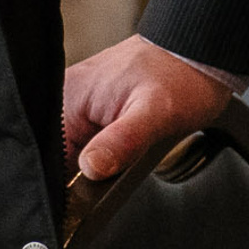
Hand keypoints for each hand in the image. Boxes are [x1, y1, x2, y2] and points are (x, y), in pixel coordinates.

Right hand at [62, 34, 232, 180]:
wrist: (200, 54)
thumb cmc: (182, 75)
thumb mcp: (157, 112)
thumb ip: (123, 141)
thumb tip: (91, 168)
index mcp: (69, 96)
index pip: (48, 160)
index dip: (67, 185)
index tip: (93, 194)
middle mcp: (67, 99)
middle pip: (60, 161)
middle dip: (87, 176)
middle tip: (122, 167)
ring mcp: (82, 105)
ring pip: (78, 156)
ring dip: (100, 167)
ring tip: (130, 154)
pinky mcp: (97, 111)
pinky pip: (93, 145)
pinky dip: (109, 155)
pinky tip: (128, 150)